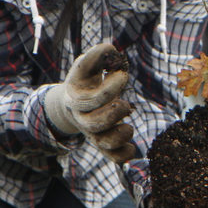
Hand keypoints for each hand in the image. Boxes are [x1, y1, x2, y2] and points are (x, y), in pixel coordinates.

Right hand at [45, 42, 135, 160]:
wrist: (75, 102)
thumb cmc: (86, 79)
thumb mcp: (88, 64)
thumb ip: (98, 55)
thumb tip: (112, 51)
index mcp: (75, 98)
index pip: (88, 100)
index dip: (108, 90)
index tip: (123, 75)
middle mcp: (82, 118)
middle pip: (93, 124)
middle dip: (113, 114)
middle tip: (125, 104)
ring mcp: (92, 132)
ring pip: (102, 142)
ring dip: (119, 136)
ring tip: (128, 126)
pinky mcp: (104, 143)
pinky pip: (112, 157)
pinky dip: (123, 155)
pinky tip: (132, 147)